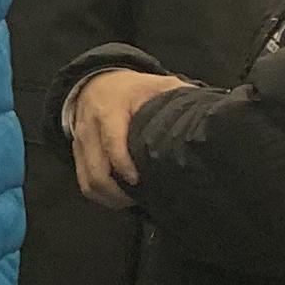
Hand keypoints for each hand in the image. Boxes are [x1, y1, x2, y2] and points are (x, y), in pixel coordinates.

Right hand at [69, 68, 180, 209]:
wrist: (94, 84)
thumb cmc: (131, 89)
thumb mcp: (155, 84)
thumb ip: (177, 94)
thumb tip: (206, 110)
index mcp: (109, 111)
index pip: (111, 141)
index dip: (123, 164)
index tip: (138, 180)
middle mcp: (90, 129)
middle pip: (96, 170)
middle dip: (116, 191)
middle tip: (141, 198)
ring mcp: (81, 144)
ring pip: (87, 181)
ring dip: (108, 197)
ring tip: (132, 201)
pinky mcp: (77, 154)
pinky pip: (84, 182)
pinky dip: (101, 194)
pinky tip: (120, 196)